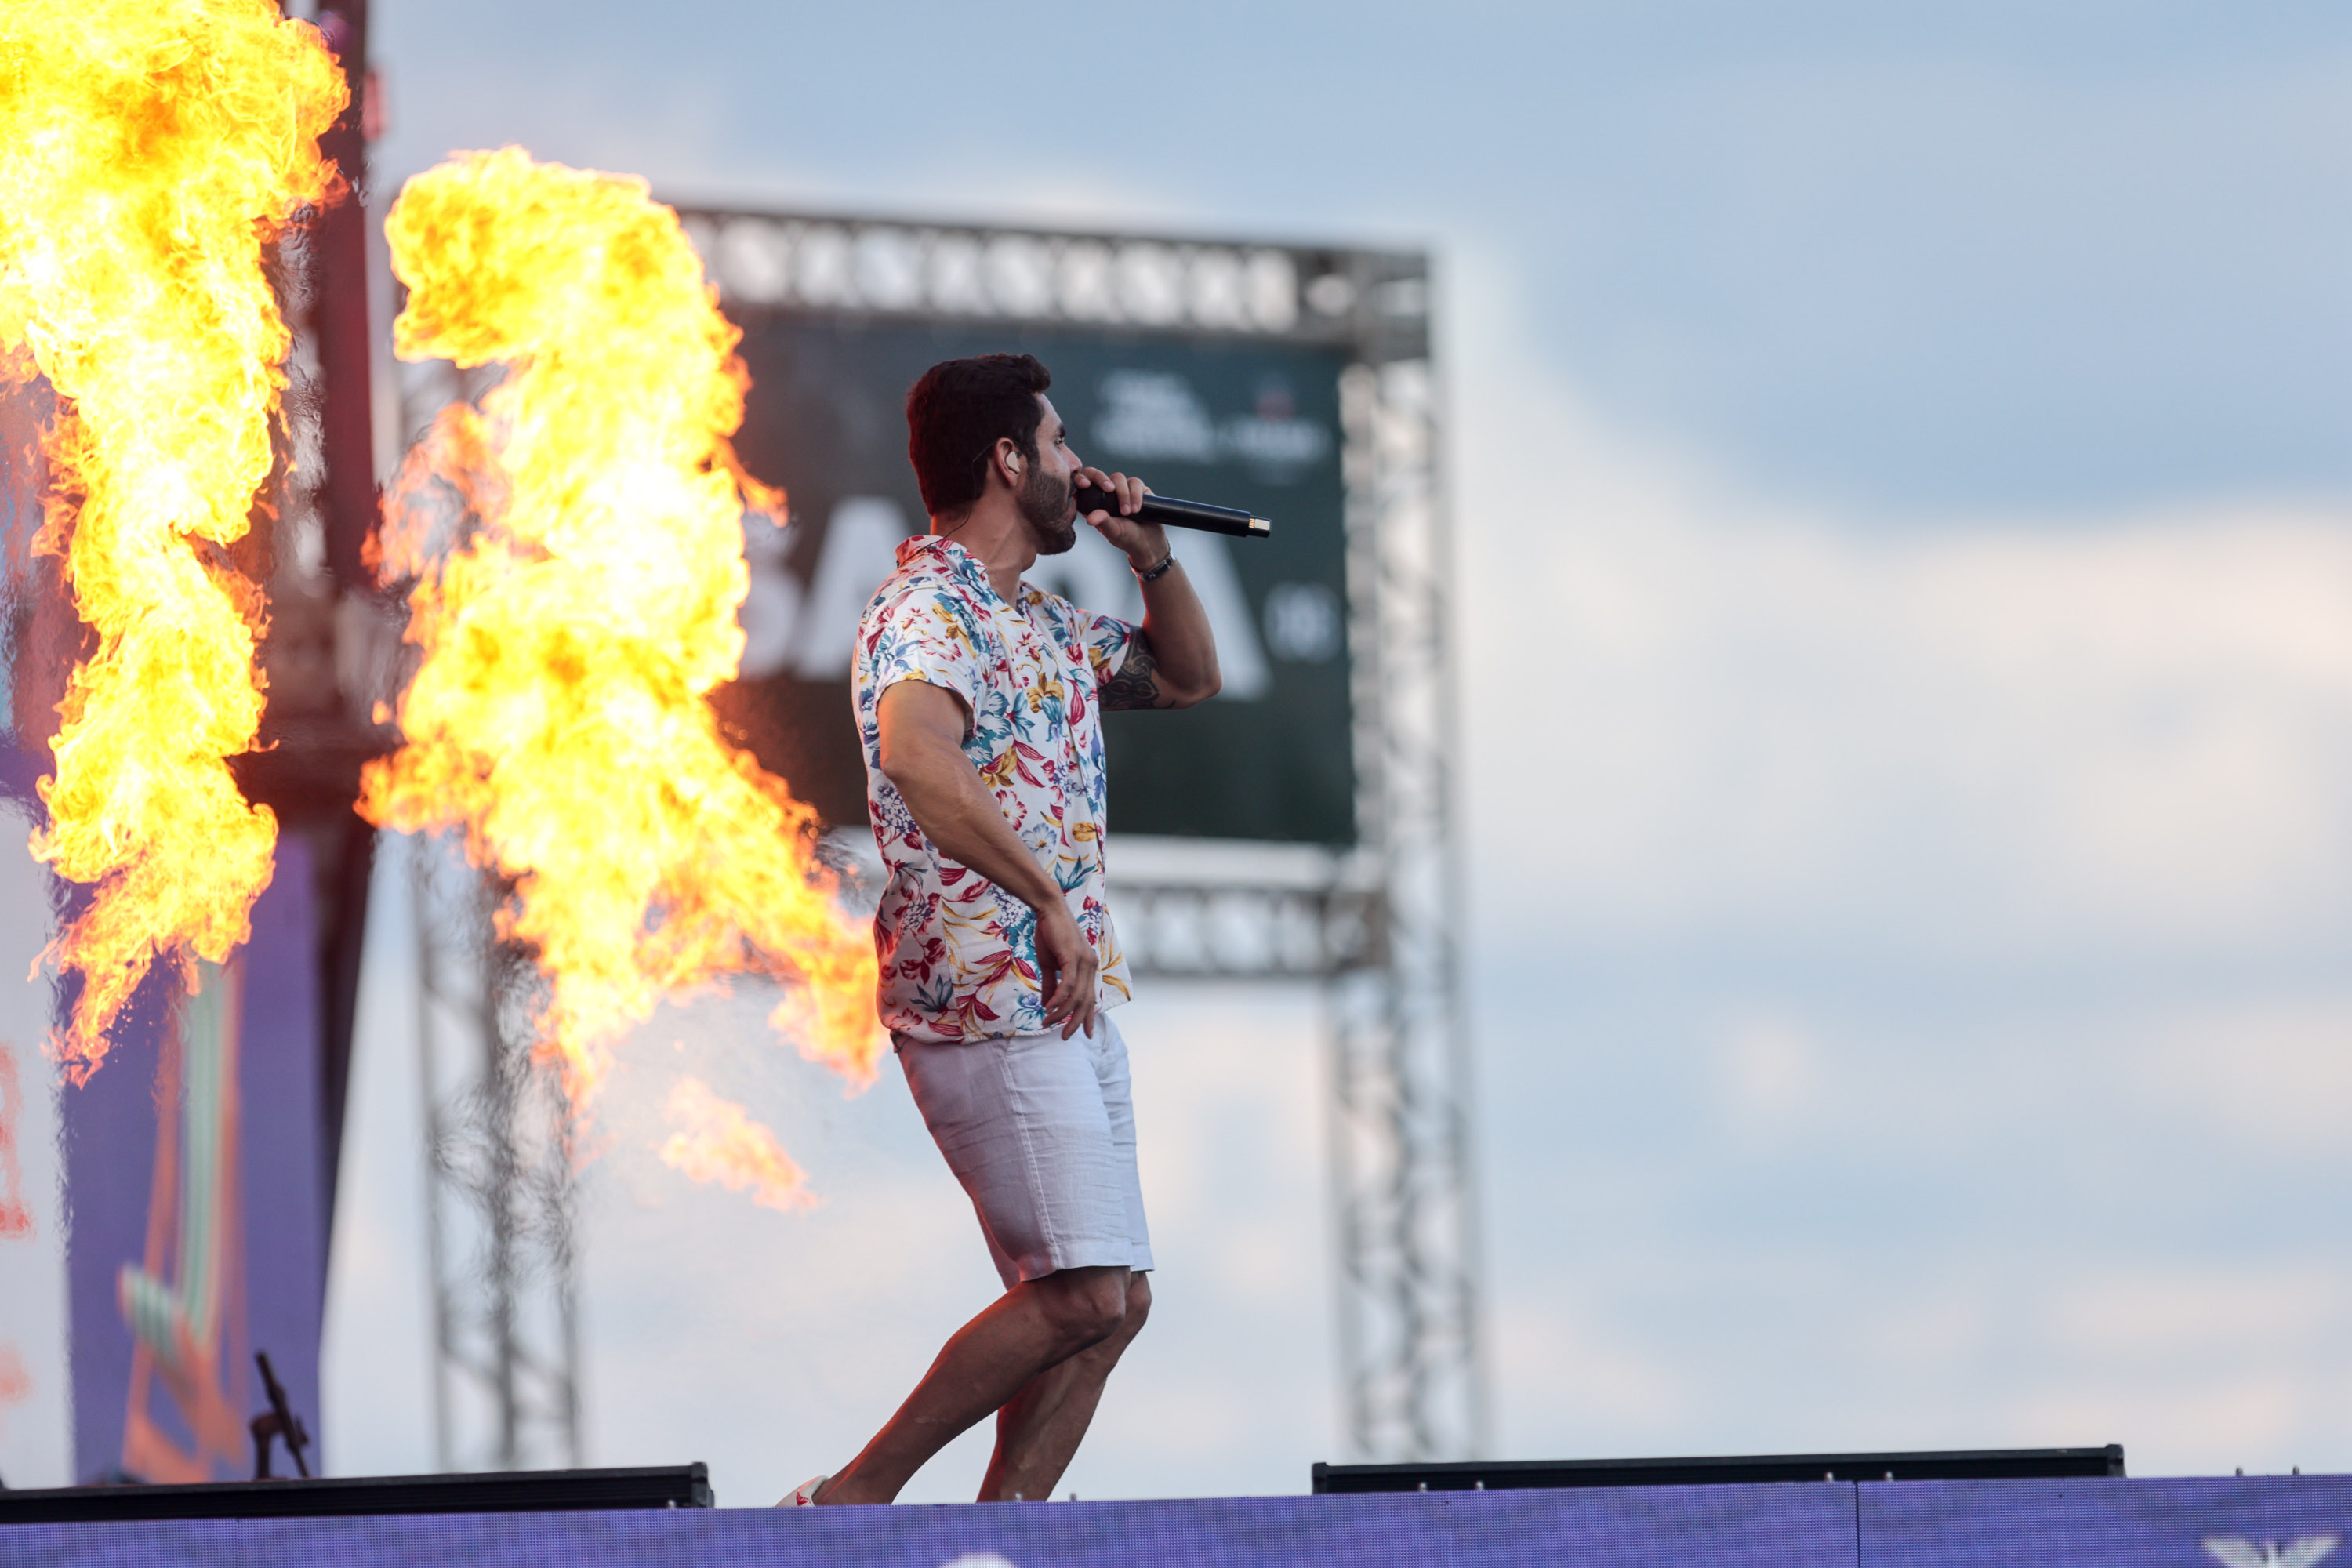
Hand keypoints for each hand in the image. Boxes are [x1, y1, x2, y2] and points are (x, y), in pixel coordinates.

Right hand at [1033, 901, 1098, 1039]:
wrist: (1048, 909)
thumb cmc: (1050, 935)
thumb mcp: (1049, 964)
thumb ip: (1051, 985)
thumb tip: (1047, 1005)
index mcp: (1088, 967)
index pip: (1091, 998)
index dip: (1088, 1017)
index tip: (1085, 1034)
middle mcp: (1091, 965)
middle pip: (1086, 1002)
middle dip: (1076, 1022)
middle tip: (1065, 1037)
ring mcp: (1084, 961)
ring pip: (1076, 996)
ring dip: (1062, 1013)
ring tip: (1048, 1022)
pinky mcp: (1073, 957)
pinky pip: (1068, 985)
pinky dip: (1059, 999)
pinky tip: (1049, 1008)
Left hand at [1071, 466, 1166, 568]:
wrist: (1148, 540)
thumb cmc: (1126, 537)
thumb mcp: (1113, 531)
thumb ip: (1103, 522)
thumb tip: (1090, 518)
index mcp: (1091, 503)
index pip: (1080, 484)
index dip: (1079, 479)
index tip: (1085, 484)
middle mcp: (1104, 493)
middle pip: (1096, 474)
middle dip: (1101, 478)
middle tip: (1109, 489)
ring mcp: (1120, 489)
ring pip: (1117, 477)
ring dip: (1123, 493)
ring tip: (1128, 512)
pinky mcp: (1136, 488)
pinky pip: (1134, 482)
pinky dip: (1136, 495)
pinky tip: (1137, 509)